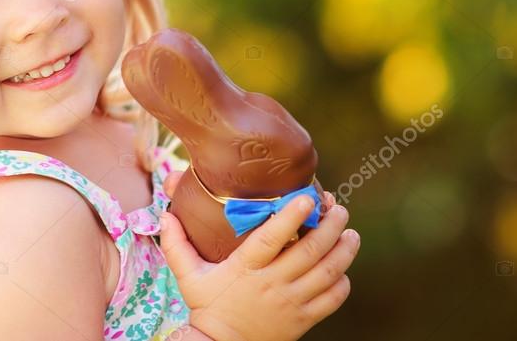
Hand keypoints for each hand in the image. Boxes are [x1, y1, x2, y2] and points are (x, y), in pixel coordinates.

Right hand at [159, 171, 358, 340]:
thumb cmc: (206, 307)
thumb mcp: (187, 276)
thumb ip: (176, 244)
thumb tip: (165, 216)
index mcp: (246, 268)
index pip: (271, 238)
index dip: (291, 216)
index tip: (307, 197)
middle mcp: (273, 284)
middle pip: (311, 251)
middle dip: (331, 226)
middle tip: (339, 208)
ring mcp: (291, 303)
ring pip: (328, 272)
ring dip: (344, 250)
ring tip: (350, 232)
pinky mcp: (303, 320)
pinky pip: (332, 299)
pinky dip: (342, 281)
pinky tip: (343, 267)